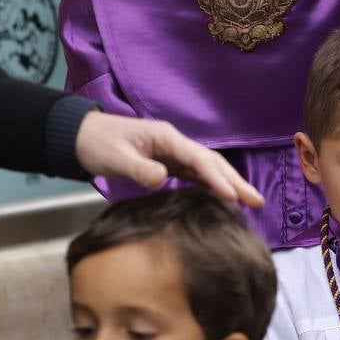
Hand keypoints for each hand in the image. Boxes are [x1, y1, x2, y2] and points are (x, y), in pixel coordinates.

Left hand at [75, 112, 263, 207]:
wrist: (81, 137)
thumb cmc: (97, 143)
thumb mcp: (115, 157)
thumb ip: (139, 169)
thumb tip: (163, 179)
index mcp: (167, 138)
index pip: (199, 159)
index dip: (218, 178)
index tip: (233, 196)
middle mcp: (175, 144)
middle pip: (213, 162)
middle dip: (236, 182)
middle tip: (258, 202)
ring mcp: (173, 154)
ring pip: (208, 169)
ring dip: (229, 185)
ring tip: (250, 202)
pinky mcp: (168, 164)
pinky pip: (196, 176)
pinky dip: (212, 186)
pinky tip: (223, 200)